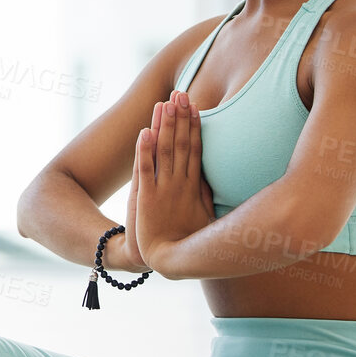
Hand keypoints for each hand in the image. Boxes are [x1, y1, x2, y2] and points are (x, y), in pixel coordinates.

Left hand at [131, 90, 215, 271]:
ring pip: (165, 152)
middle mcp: (180, 184)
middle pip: (182, 144)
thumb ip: (205, 192)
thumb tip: (210, 173)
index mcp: (194, 186)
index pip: (196, 149)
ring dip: (165, 127)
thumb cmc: (187, 240)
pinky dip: (145, 152)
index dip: (194, 126)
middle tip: (180, 93)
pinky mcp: (146, 199)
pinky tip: (145, 133)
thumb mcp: (203, 213)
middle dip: (180, 118)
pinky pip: (145, 171)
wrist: (166, 262)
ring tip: (165, 103)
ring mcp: (163, 191)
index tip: (194, 105)